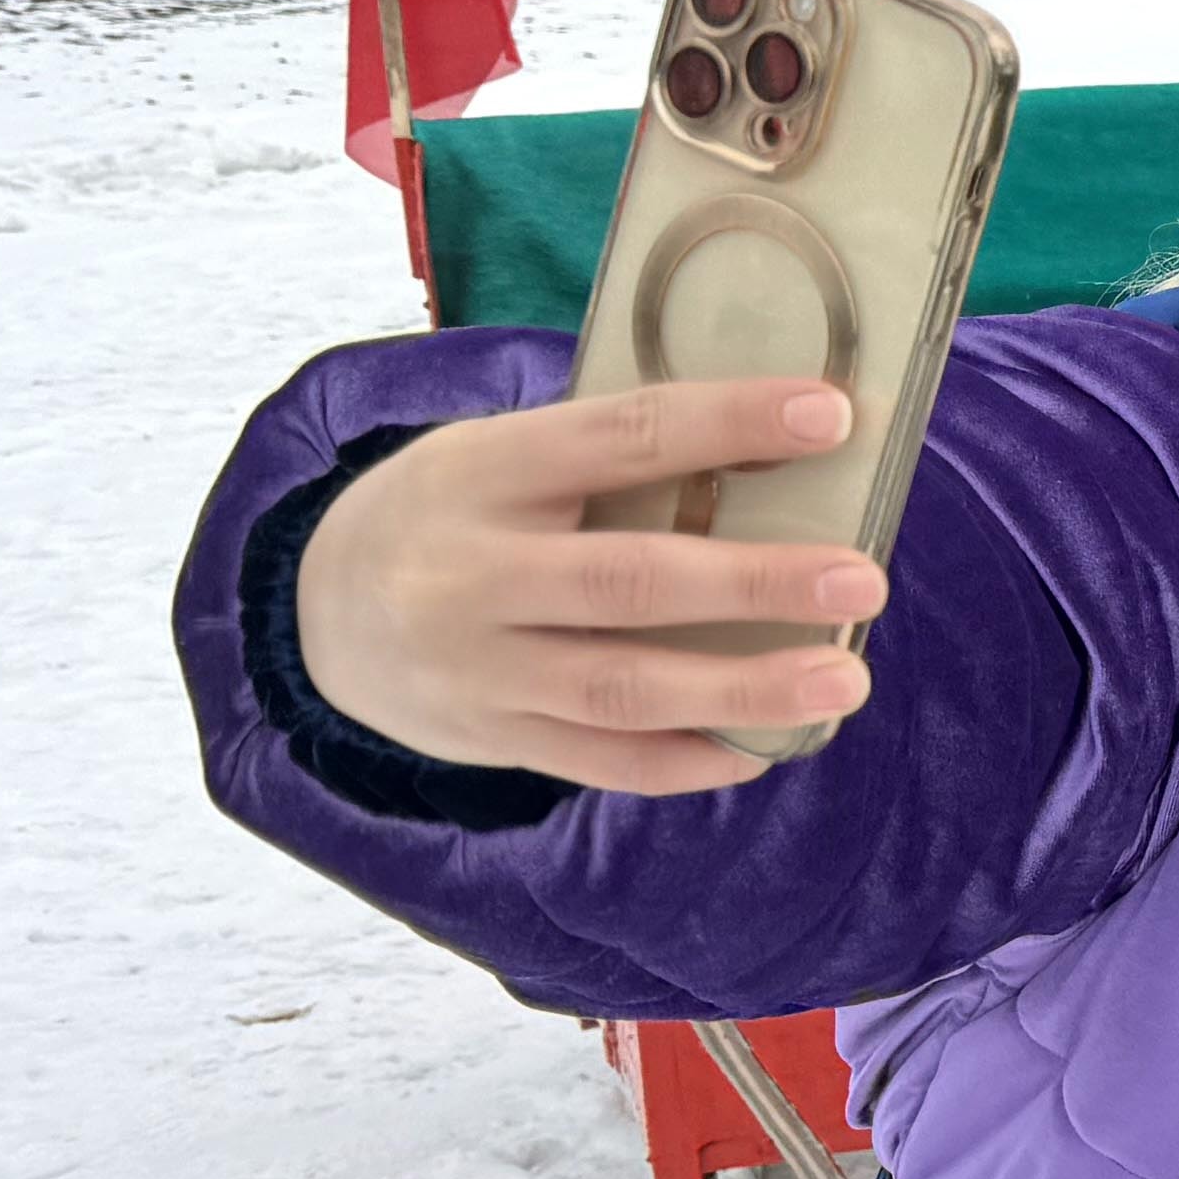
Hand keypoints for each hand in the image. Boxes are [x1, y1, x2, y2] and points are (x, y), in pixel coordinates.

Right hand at [289, 377, 892, 793]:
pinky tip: (766, 747)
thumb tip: (780, 446)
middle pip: (627, 581)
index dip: (727, 424)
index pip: (619, 438)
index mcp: (484, 471)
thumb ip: (607, 457)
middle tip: (862, 581)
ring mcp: (477, 669)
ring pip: (621, 689)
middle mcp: (471, 573)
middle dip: (754, 585)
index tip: (830, 416)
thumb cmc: (456, 510)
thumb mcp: (499, 454)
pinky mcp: (489, 739)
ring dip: (743, 690)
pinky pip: (601, 762)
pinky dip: (690, 760)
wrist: (316, 608)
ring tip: (844, 681)